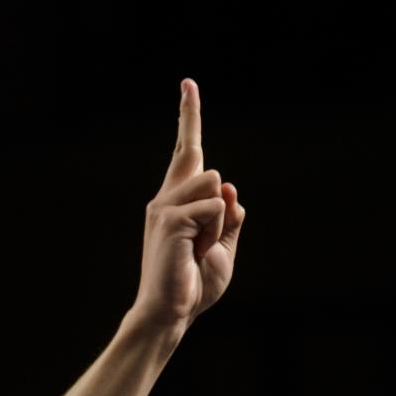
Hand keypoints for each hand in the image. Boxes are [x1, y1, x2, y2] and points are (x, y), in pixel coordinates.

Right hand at [131, 78, 244, 334]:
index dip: (189, 115)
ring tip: (199, 249)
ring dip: (219, 221)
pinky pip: (215, 206)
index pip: (187, 150)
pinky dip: (215, 232)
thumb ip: (230, 216)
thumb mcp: (225, 247)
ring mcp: (164, 206)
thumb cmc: (194, 284)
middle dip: (221, 207)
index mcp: (178, 202)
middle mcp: (166, 198)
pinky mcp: (169, 217)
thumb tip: (228, 187)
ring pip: (216, 185)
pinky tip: (195, 251)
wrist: (171, 312)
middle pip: (211, 171)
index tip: (188, 83)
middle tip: (203, 247)